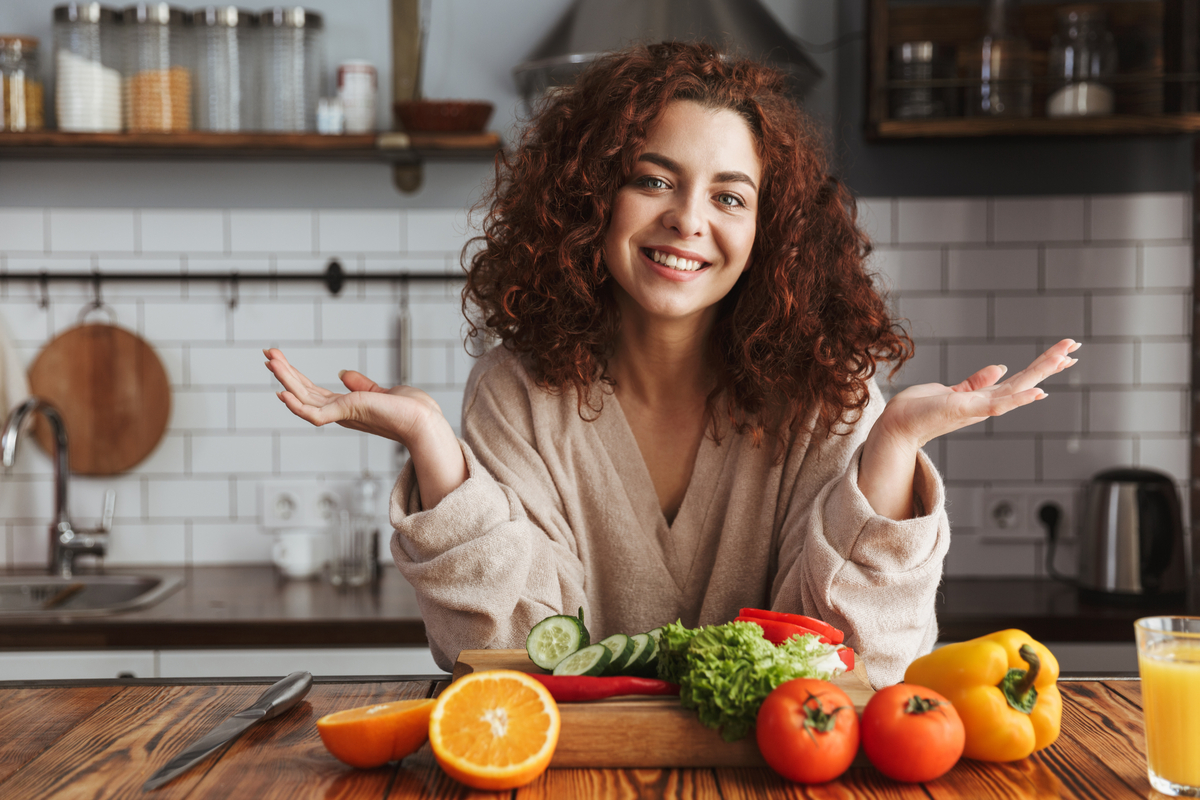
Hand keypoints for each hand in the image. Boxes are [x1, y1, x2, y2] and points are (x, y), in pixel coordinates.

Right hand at [264, 348, 467, 508]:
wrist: (424, 420)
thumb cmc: (410, 410)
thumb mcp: (380, 391)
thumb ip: (360, 384)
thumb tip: (343, 374)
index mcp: (346, 406)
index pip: (312, 391)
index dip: (295, 376)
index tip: (279, 359)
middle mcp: (340, 412)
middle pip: (303, 392)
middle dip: (284, 373)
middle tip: (267, 354)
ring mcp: (342, 415)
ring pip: (304, 399)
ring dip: (285, 381)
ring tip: (270, 363)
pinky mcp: (347, 414)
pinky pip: (315, 414)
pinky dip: (297, 406)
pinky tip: (283, 393)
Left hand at [877, 338, 1079, 447]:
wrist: (898, 425)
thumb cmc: (922, 410)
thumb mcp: (954, 391)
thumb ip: (977, 382)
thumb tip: (1000, 367)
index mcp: (986, 398)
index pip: (1021, 379)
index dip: (1043, 365)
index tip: (1066, 352)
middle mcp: (987, 405)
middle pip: (1026, 381)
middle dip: (1051, 364)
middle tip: (1076, 347)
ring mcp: (978, 409)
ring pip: (1018, 389)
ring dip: (1042, 373)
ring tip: (1066, 358)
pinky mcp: (965, 410)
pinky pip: (997, 405)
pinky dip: (1018, 399)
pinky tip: (1039, 392)